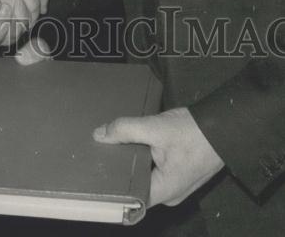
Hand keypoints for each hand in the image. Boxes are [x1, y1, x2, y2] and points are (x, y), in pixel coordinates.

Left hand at [93, 107, 223, 206]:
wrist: (223, 126)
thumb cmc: (195, 132)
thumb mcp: (156, 127)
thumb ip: (126, 130)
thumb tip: (100, 135)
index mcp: (165, 191)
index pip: (130, 197)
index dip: (113, 183)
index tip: (99, 169)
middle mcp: (169, 194)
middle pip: (136, 185)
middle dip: (121, 168)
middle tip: (105, 150)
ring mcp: (175, 185)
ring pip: (145, 176)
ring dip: (134, 160)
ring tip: (118, 143)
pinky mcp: (178, 174)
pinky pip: (155, 170)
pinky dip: (146, 157)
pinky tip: (136, 143)